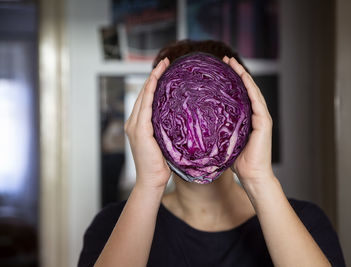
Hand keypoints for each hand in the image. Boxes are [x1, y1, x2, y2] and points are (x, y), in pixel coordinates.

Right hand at [124, 58, 170, 188]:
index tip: (166, 69)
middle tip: (165, 61)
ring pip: (144, 95)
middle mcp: (134, 122)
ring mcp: (134, 125)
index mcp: (139, 125)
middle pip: (144, 93)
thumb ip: (170, 130)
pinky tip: (157, 79)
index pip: (147, 99)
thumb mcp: (167, 143)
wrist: (152, 181)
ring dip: (153, 77)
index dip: (155, 82)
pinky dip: (150, 90)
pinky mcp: (139, 129)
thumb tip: (187, 121)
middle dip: (154, 75)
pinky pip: (146, 104)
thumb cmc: (162, 166)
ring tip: (162, 64)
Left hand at [223, 56, 274, 185]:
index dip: (230, 81)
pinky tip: (243, 77)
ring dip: (243, 75)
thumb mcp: (223, 143)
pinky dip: (250, 88)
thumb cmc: (238, 163)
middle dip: (236, 72)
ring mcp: (261, 117)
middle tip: (225, 59)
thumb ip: (216, 132)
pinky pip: (257, 101)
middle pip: (245, 89)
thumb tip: (196, 127)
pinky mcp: (264, 122)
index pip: (238, 95)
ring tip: (233, 63)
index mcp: (245, 119)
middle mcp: (255, 115)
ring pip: (252, 90)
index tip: (218, 69)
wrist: (253, 176)